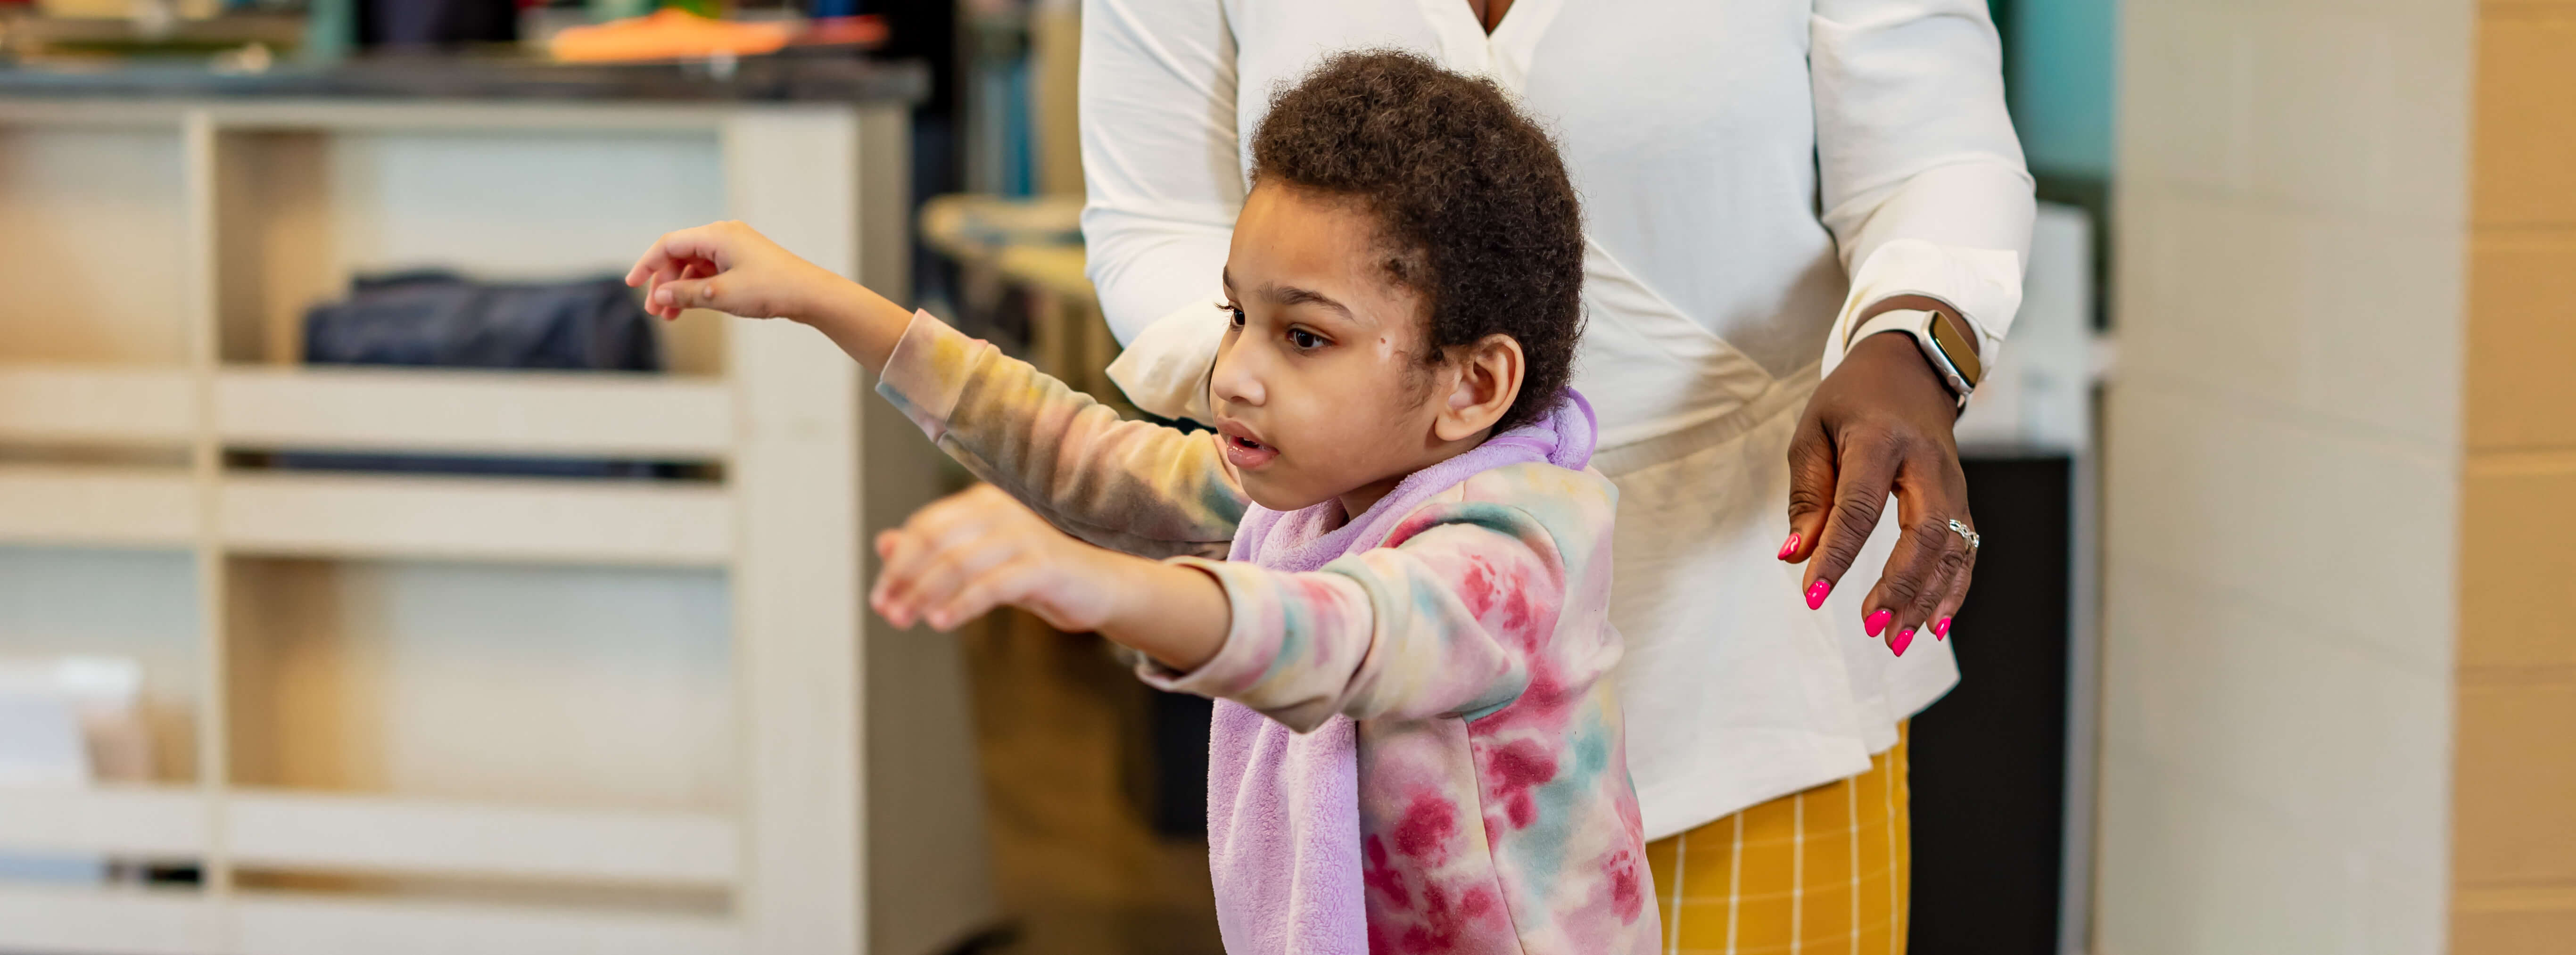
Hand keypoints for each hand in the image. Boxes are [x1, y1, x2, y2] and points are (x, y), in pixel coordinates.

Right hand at [624, 220, 849, 323]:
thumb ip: (685, 294)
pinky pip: (712, 271)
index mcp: (717, 235)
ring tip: (670, 316)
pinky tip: (691, 308)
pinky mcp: (745, 261)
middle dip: (664, 282)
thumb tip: (659, 296)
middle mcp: (724, 235)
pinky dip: (698, 288)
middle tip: (655, 311)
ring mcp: (736, 248)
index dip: (647, 264)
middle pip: (680, 254)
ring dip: (680, 289)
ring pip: (695, 265)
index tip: (632, 285)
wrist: (812, 294)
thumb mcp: (721, 295)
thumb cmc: (771, 290)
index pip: (669, 244)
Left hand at [872, 484, 1126, 633]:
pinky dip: (962, 603)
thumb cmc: (1034, 572)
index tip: (880, 599)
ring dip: (926, 594)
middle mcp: (1001, 511)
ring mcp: (1024, 536)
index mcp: (982, 503)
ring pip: (959, 562)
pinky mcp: (1044, 565)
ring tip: (907, 621)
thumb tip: (883, 543)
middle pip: (936, 541)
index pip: (926, 526)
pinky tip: (941, 622)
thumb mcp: (979, 560)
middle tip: (889, 615)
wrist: (1097, 586)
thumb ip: (934, 549)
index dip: (897, 563)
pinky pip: (993, 584)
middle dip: (906, 580)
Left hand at [1779, 330, 1977, 655]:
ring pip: (1954, 547)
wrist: (1910, 367)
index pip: (1860, 505)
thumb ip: (1808, 496)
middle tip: (1872, 627)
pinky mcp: (1963, 497)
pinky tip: (1933, 626)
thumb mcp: (1813, 433)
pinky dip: (1953, 590)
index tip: (1813, 595)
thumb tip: (1796, 556)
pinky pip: (1967, 549)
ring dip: (1928, 599)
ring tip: (1898, 641)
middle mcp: (1926, 462)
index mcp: (1880, 438)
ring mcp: (1953, 481)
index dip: (1837, 554)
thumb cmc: (1851, 400)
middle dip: (1900, 585)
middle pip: (1925, 530)